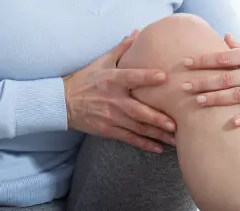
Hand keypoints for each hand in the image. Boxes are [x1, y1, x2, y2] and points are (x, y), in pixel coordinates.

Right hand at [64, 30, 176, 153]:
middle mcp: (113, 99)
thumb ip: (121, 50)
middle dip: (157, 119)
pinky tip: (158, 148)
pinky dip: (144, 144)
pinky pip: (129, 138)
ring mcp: (111, 117)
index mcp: (112, 80)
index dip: (147, 77)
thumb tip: (137, 33)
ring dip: (157, 134)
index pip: (131, 77)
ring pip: (137, 127)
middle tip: (175, 123)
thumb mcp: (102, 62)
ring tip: (175, 138)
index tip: (164, 77)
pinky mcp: (108, 130)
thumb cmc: (85, 80)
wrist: (64, 103)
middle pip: (138, 110)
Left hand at [181, 34, 239, 126]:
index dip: (204, 60)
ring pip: (238, 94)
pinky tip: (232, 123)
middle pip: (226, 77)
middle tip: (185, 87)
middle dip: (204, 82)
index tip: (186, 63)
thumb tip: (224, 38)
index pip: (224, 57)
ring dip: (217, 99)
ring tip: (199, 102)